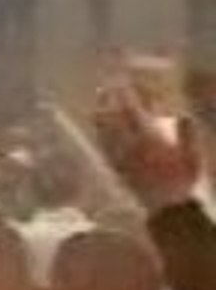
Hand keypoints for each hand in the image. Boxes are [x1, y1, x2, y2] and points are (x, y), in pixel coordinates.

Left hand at [93, 78, 201, 211]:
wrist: (166, 207)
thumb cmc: (182, 180)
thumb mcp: (192, 157)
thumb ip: (188, 134)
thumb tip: (184, 114)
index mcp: (148, 140)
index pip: (133, 112)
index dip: (127, 96)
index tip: (124, 82)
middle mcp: (129, 146)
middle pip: (112, 119)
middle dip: (108, 102)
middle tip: (105, 87)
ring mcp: (119, 156)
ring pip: (103, 131)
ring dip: (100, 115)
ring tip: (98, 103)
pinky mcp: (114, 166)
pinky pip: (102, 145)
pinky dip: (99, 131)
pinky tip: (98, 127)